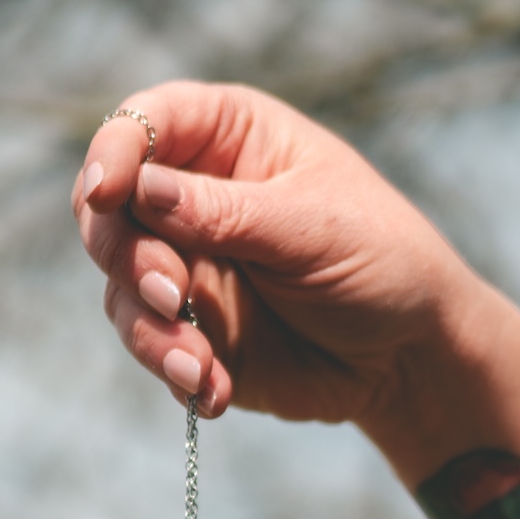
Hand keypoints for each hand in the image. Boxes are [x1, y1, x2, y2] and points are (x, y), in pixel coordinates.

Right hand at [72, 81, 498, 439]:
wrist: (410, 355)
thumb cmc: (382, 260)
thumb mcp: (312, 226)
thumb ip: (225, 212)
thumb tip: (139, 190)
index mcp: (228, 139)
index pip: (145, 125)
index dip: (114, 153)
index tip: (109, 194)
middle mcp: (192, 198)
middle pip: (110, 211)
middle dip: (128, 255)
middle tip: (174, 294)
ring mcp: (188, 268)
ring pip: (122, 289)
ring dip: (150, 330)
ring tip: (199, 367)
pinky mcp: (194, 332)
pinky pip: (154, 348)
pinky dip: (174, 372)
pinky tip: (213, 393)